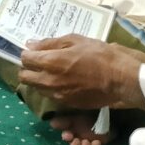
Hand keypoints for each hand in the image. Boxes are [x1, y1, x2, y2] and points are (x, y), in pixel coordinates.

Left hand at [18, 35, 144, 110]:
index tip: (34, 51)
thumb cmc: (99, 55)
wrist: (120, 79)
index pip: (24, 59)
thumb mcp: (75, 40)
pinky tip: (62, 80)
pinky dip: (50, 88)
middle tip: (39, 62)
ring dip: (38, 79)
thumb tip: (30, 45)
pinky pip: (50, 95)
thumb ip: (49, 43)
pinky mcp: (66, 103)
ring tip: (51, 71)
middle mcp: (49, 81)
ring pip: (36, 88)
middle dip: (27, 68)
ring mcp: (57, 94)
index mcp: (50, 62)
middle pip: (24, 77)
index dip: (27, 53)